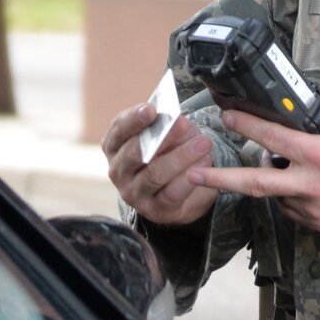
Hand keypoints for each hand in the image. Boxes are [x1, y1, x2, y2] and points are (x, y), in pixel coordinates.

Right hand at [100, 100, 216, 225]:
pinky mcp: (154, 210)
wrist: (181, 187)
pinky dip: (189, 178)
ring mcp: (133, 193)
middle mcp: (117, 171)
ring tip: (204, 143)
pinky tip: (204, 163)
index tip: (151, 109)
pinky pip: (171, 193)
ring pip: (154, 174)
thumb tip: (176, 121)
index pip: (118, 130)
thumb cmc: (168, 151)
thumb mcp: (165, 133)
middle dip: (161, 137)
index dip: (133, 119)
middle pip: (134, 153)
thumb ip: (166, 126)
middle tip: (183, 124)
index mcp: (114, 146)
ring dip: (181, 157)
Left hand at [187, 95, 319, 237]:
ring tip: (282, 164)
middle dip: (220, 179)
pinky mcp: (318, 224)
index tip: (227, 116)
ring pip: (275, 194)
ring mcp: (313, 209)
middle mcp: (311, 185)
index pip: (272, 137)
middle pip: (254, 183)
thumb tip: (314, 100)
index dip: (246, 125)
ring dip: (270, 179)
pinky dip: (289, 194)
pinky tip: (303, 183)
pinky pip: (293, 208)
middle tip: (193, 175)